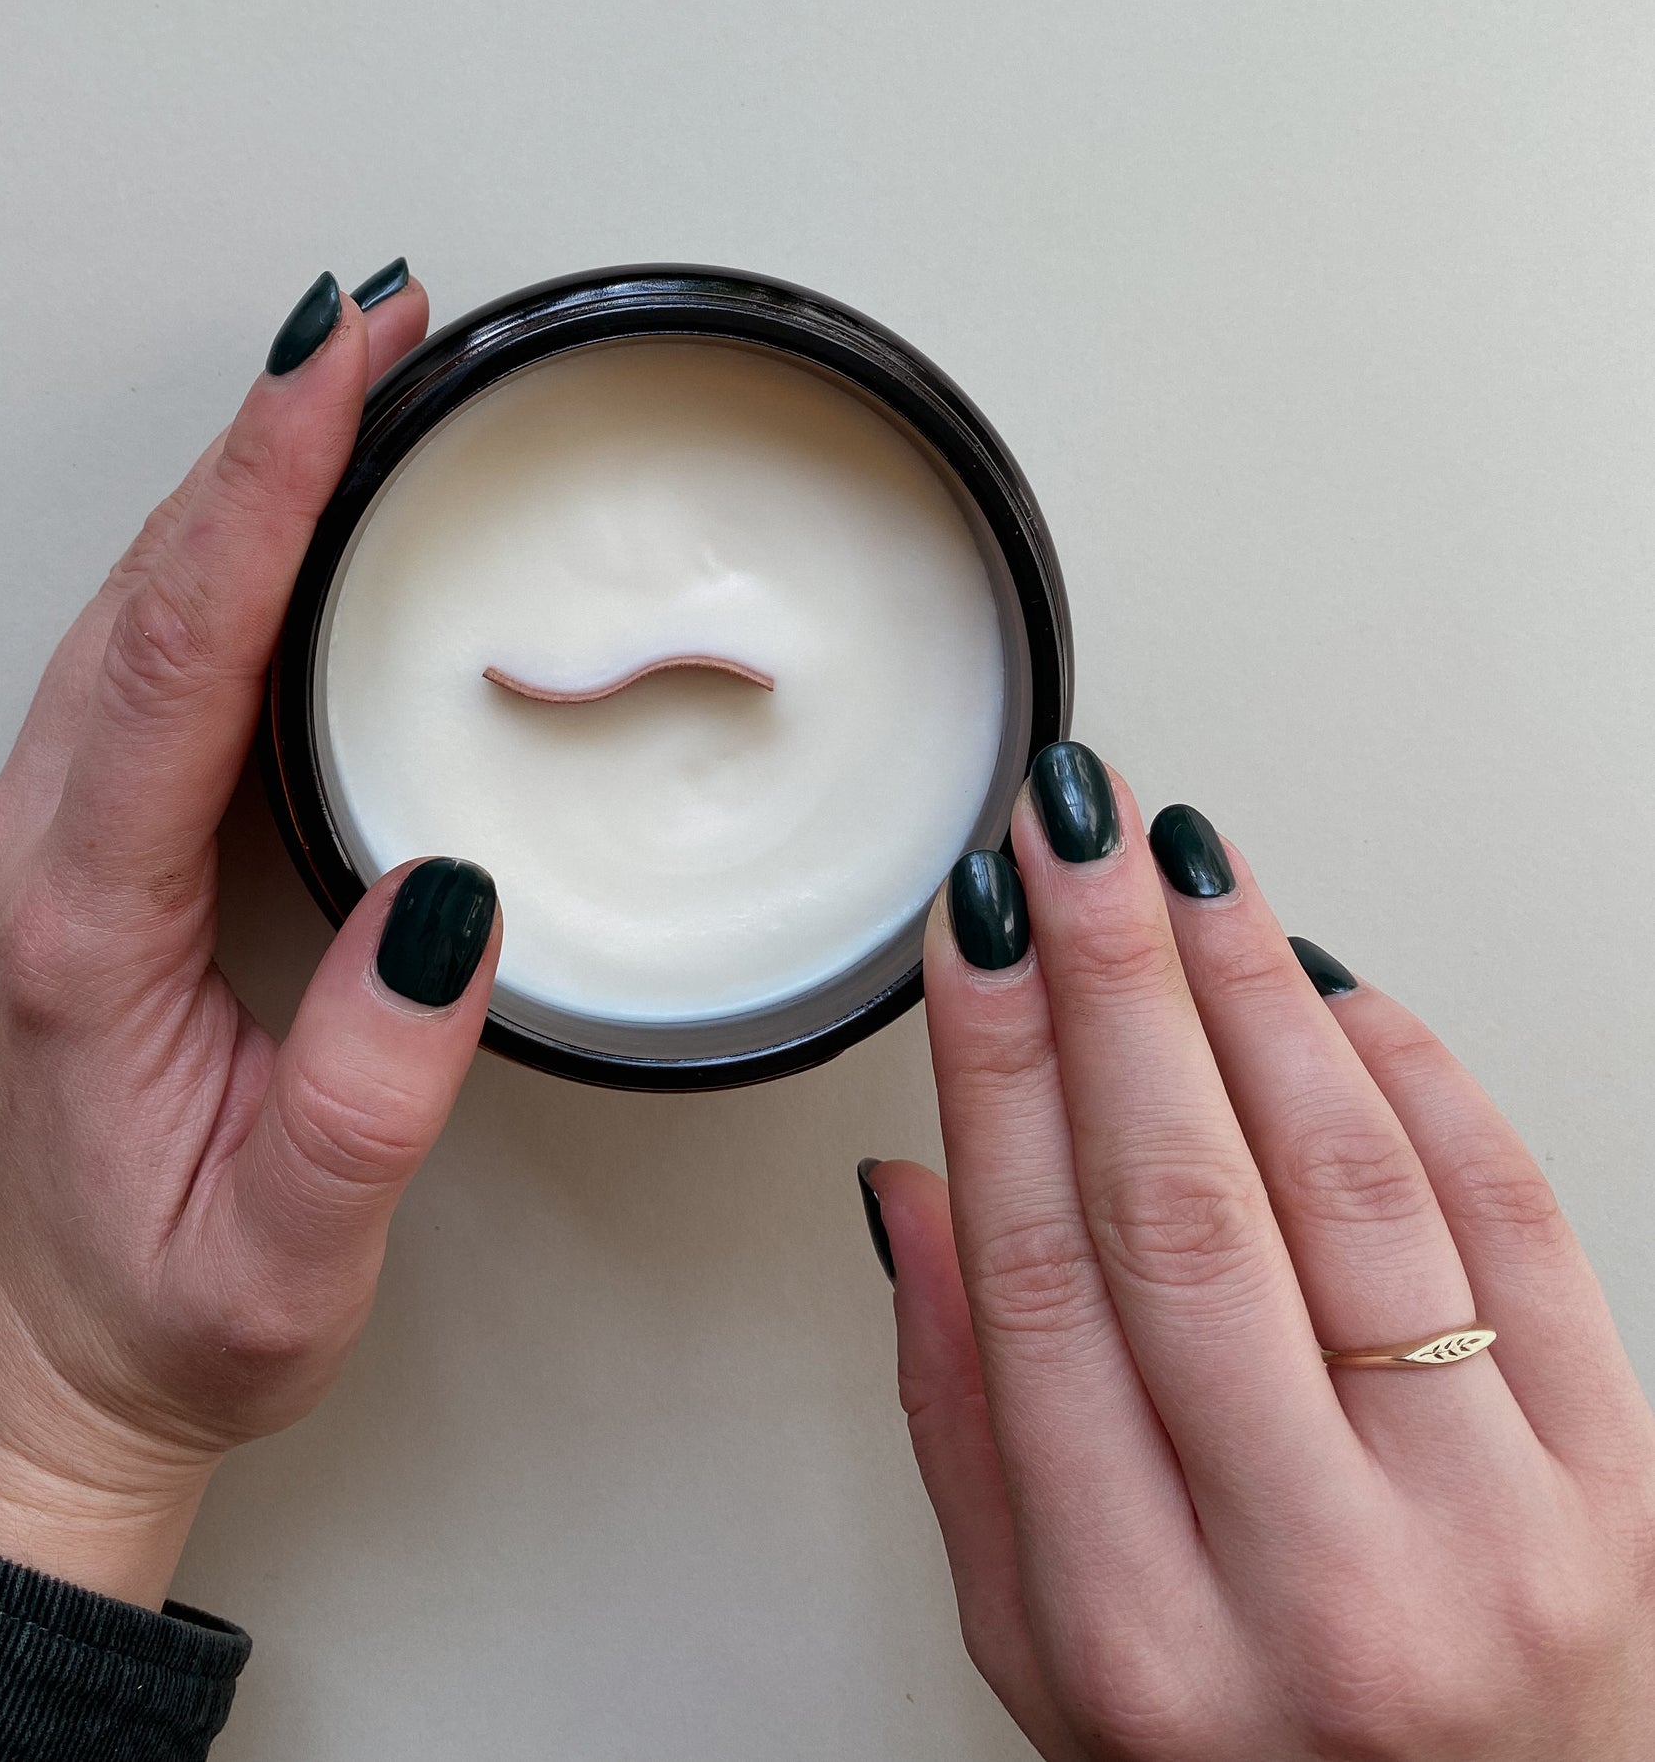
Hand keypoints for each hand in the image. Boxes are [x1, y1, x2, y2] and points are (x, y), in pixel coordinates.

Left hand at [0, 268, 500, 1607]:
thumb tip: (448, 902)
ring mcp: (47, 834)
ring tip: (353, 371)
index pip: (177, 657)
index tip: (336, 370)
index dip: (262, 494)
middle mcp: (39, 853)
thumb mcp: (288, 1252)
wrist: (54, 1375)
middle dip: (264, 434)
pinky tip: (284, 507)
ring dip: (242, 473)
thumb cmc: (162, 1311)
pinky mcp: (80, 836)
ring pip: (140, 600)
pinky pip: (147, 645)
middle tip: (378, 320)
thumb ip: (367, 1089)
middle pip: (149, 588)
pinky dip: (220, 546)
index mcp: (76, 925)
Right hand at [867, 743, 1654, 1759]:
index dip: (998, 1071)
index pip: (1038, 1284)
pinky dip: (1419, 1076)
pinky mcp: (1620, 1481)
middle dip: (1115, 981)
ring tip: (1189, 870)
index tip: (977, 933)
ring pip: (1354, 1189)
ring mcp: (1489, 1530)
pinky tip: (1335, 988)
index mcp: (1144, 1641)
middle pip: (1185, 1209)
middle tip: (1072, 836)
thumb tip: (915, 1193)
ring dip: (1256, 994)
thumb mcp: (1047, 1665)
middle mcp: (1325, 1589)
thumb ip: (967, 1427)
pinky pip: (1514, 1221)